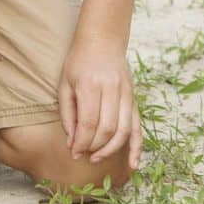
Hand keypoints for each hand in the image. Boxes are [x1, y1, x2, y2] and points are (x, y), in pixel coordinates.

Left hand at [59, 37, 142, 170]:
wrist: (102, 40)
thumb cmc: (78, 63)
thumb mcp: (65, 85)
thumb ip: (68, 116)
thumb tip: (73, 145)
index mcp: (91, 85)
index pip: (88, 122)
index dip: (81, 142)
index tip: (73, 152)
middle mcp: (112, 89)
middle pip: (107, 128)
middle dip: (94, 147)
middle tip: (83, 154)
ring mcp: (126, 93)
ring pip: (124, 130)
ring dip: (111, 149)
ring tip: (97, 157)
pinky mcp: (134, 97)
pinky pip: (138, 126)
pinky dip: (136, 146)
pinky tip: (133, 164)